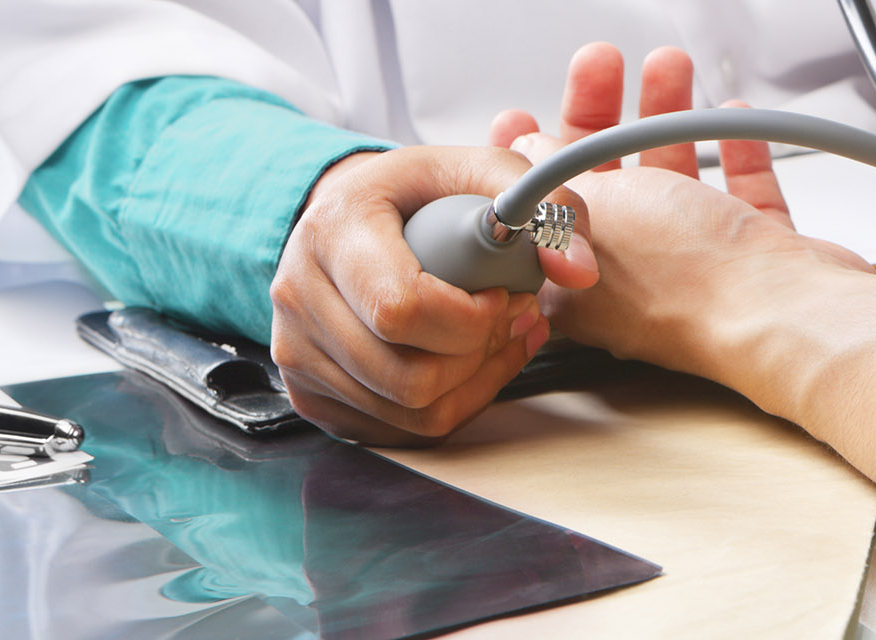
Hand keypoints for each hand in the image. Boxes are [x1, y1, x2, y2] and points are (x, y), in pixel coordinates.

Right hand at [271, 146, 597, 445]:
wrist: (354, 217)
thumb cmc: (422, 195)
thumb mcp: (488, 173)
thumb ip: (548, 207)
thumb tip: (578, 272)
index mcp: (333, 228)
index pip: (401, 309)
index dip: (471, 319)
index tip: (501, 293)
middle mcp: (298, 293)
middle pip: (407, 375)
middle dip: (481, 353)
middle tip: (510, 313)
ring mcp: (297, 349)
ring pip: (409, 411)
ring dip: (475, 380)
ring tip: (500, 333)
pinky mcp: (310, 392)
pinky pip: (400, 429)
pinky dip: (454, 403)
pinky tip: (473, 362)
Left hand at [486, 43, 870, 373]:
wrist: (782, 308)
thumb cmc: (682, 276)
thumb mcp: (587, 202)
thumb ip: (553, 172)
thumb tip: (529, 150)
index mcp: (573, 286)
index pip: (540, 215)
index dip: (530, 160)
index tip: (526, 117)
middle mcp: (632, 283)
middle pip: (609, 187)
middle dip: (604, 117)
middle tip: (602, 68)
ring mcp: (695, 273)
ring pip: (674, 186)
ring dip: (669, 121)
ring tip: (669, 70)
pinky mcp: (753, 264)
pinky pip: (740, 200)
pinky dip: (734, 156)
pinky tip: (731, 119)